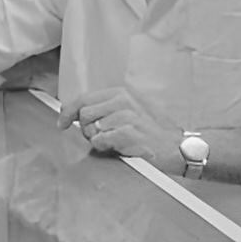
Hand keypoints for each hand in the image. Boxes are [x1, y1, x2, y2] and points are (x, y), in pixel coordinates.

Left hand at [63, 87, 179, 167]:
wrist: (178, 147)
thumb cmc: (153, 132)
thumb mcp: (130, 111)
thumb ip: (106, 109)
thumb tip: (76, 113)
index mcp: (121, 93)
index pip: (84, 98)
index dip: (68, 111)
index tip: (62, 122)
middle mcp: (123, 101)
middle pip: (84, 114)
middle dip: (84, 129)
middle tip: (97, 137)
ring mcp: (126, 116)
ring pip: (91, 128)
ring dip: (96, 139)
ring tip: (113, 143)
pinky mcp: (129, 133)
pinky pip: (101, 140)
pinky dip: (104, 147)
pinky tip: (119, 148)